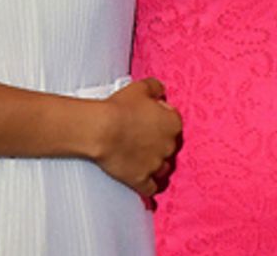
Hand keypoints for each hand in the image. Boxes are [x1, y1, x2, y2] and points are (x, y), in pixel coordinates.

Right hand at [91, 77, 181, 196]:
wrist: (102, 130)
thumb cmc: (120, 108)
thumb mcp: (141, 87)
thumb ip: (155, 87)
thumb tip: (161, 91)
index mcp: (173, 123)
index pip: (173, 122)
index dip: (161, 119)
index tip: (149, 119)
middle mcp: (169, 146)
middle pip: (169, 146)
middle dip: (159, 143)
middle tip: (142, 137)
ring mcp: (156, 165)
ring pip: (163, 169)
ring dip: (156, 165)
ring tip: (143, 159)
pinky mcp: (142, 180)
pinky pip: (151, 188)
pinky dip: (148, 185)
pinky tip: (143, 181)